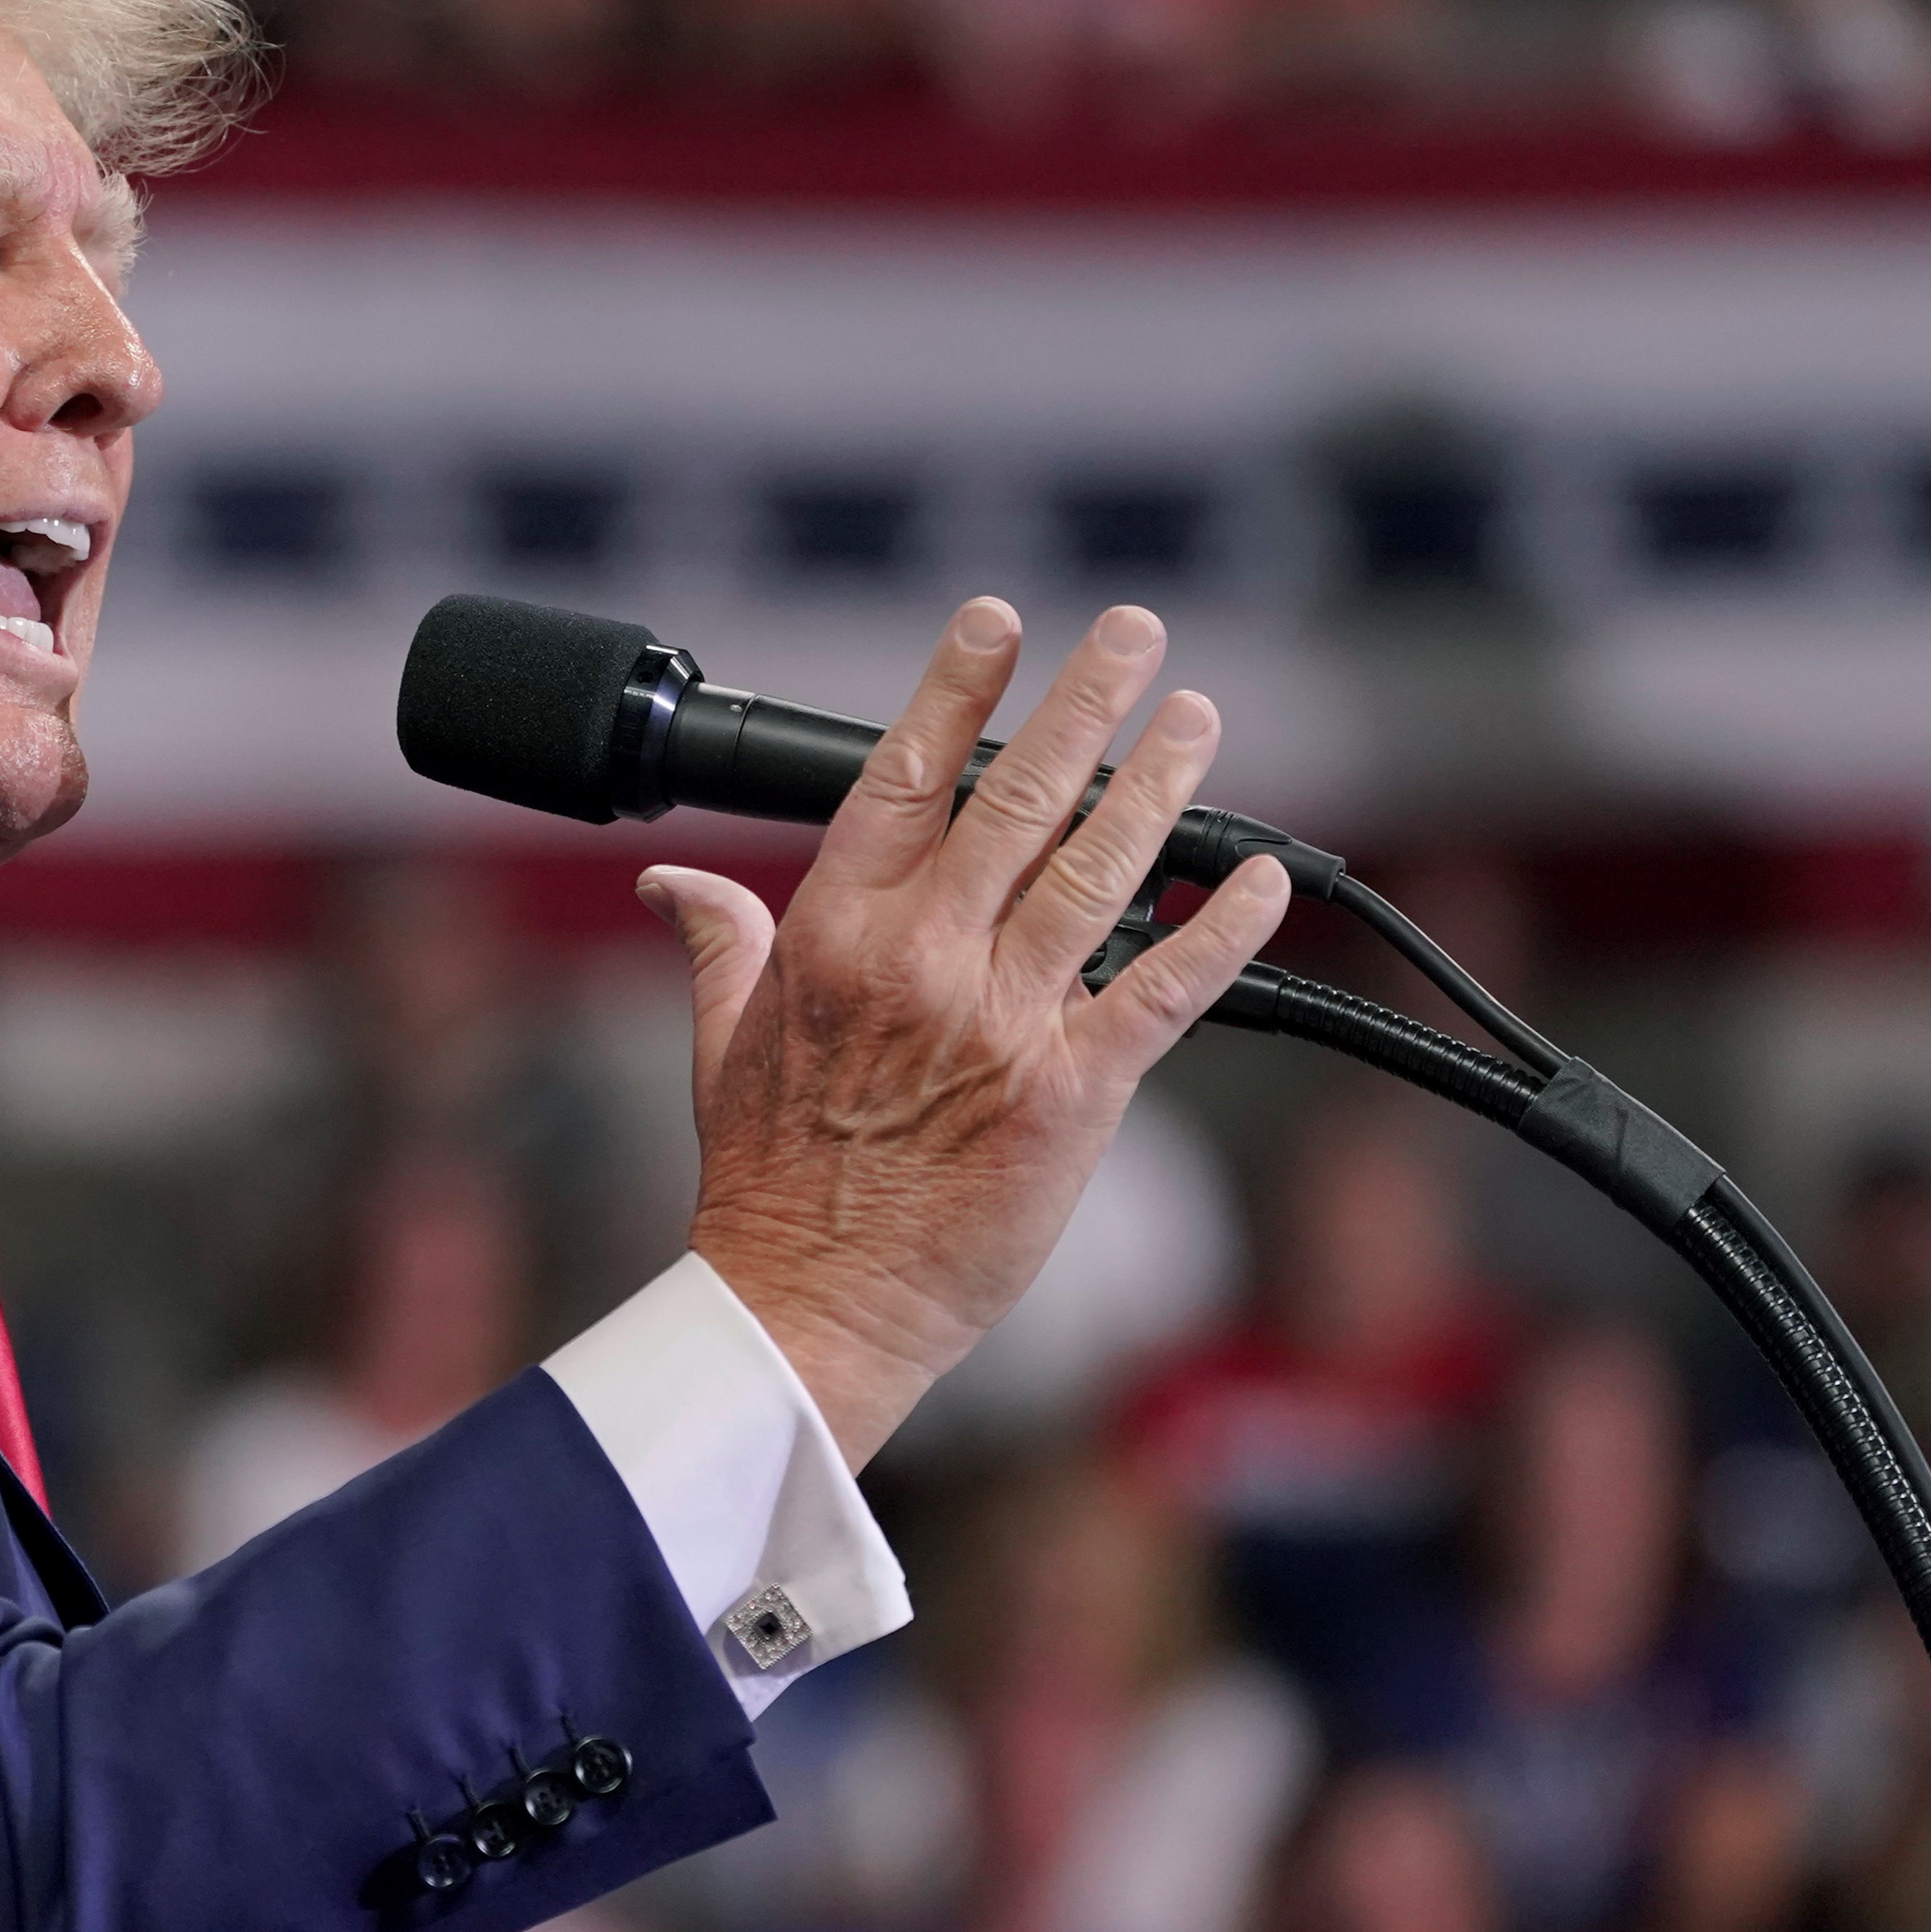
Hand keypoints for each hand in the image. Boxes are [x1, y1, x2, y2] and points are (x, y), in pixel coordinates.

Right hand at [639, 599, 1289, 1465]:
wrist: (811, 1308)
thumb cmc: (769, 1187)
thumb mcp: (720, 1047)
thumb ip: (720, 944)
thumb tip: (674, 881)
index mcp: (834, 937)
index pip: (904, 779)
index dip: (957, 692)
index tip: (999, 623)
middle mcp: (922, 961)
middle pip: (1017, 800)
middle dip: (1085, 705)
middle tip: (1136, 633)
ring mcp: (1000, 1024)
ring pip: (1097, 873)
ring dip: (1156, 785)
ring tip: (1197, 716)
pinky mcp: (1068, 1095)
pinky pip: (1161, 993)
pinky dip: (1217, 929)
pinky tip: (1256, 875)